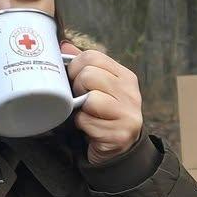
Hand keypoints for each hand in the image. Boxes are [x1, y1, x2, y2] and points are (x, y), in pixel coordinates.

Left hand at [61, 41, 144, 163]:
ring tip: (87, 114)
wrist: (119, 151)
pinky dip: (83, 126)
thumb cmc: (103, 115)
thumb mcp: (98, 88)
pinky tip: (91, 130)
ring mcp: (128, 114)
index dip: (75, 67)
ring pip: (90, 98)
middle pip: (90, 75)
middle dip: (77, 88)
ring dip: (80, 109)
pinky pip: (87, 121)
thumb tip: (64, 45)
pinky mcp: (120, 134)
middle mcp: (131, 93)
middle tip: (80, 100)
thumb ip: (83, 66)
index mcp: (125, 76)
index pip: (93, 56)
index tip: (74, 80)